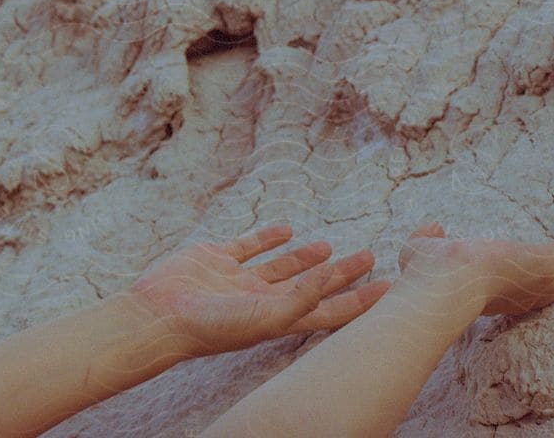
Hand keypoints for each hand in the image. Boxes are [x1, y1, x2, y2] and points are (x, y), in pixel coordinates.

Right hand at [127, 221, 389, 357]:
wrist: (163, 314)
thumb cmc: (215, 326)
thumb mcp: (265, 315)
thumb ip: (300, 297)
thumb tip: (331, 276)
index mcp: (281, 319)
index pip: (331, 310)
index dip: (361, 300)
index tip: (390, 287)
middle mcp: (265, 300)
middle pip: (313, 285)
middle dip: (342, 274)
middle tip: (369, 256)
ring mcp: (241, 279)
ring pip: (283, 266)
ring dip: (306, 257)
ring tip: (329, 245)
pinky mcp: (218, 259)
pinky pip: (249, 245)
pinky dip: (268, 237)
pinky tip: (285, 228)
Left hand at [396, 211, 553, 318]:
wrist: (446, 280)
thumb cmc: (428, 274)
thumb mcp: (419, 254)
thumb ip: (426, 240)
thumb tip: (435, 226)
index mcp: (492, 298)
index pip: (516, 292)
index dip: (521, 279)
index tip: (521, 263)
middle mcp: (519, 296)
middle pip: (550, 287)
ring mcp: (535, 281)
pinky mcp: (543, 262)